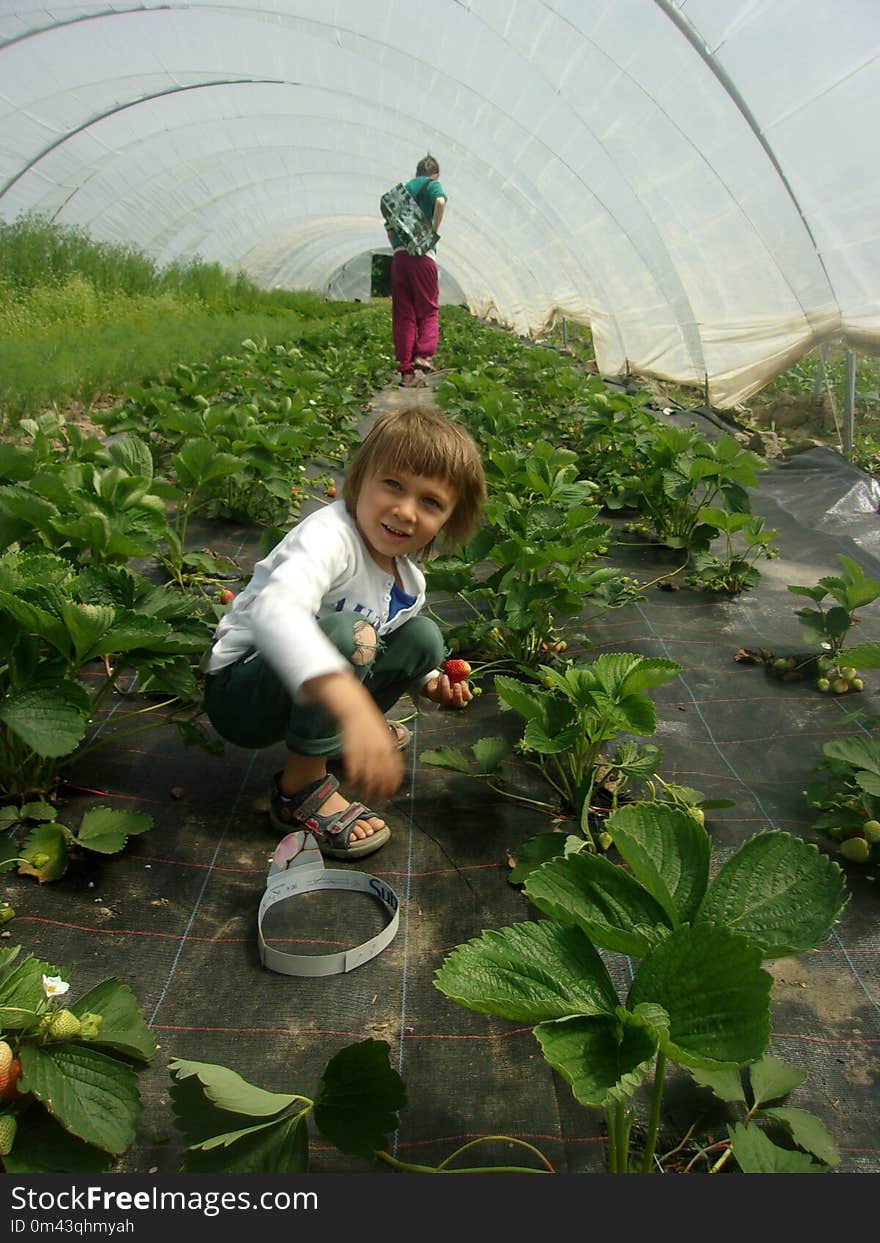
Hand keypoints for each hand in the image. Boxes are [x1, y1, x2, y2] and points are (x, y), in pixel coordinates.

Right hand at [302, 671, 403, 802]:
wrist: (355, 709)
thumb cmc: (370, 723)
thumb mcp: (385, 736)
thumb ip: (390, 751)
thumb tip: (395, 768)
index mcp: (390, 749)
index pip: (395, 773)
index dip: (392, 786)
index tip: (389, 793)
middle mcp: (379, 753)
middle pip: (382, 780)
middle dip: (380, 793)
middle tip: (377, 800)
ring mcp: (365, 753)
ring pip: (368, 779)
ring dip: (366, 791)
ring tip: (364, 796)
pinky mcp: (351, 752)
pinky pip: (354, 772)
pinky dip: (353, 781)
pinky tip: (352, 784)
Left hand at [422, 673, 471, 708]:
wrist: (435, 684)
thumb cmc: (449, 680)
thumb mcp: (455, 676)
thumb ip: (459, 671)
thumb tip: (462, 663)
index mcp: (462, 696)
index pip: (468, 697)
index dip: (466, 691)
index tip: (463, 682)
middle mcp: (453, 701)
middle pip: (459, 703)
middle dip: (458, 694)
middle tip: (456, 684)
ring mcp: (444, 700)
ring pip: (445, 696)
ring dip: (445, 685)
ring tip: (445, 675)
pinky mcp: (434, 697)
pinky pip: (437, 691)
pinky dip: (439, 682)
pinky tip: (440, 676)